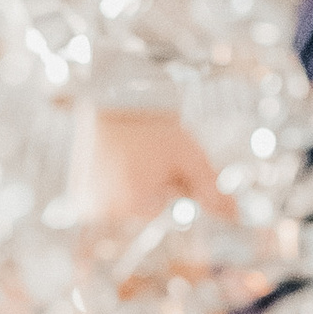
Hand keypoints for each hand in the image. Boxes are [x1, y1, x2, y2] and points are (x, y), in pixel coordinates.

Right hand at [72, 107, 225, 261]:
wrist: (114, 97)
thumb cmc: (155, 127)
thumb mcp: (190, 157)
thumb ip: (212, 191)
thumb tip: (235, 216)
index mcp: (133, 204)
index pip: (163, 207)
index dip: (167, 181)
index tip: (156, 156)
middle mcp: (105, 210)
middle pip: (140, 208)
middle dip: (147, 185)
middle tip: (143, 153)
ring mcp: (87, 203)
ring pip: (122, 204)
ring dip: (128, 184)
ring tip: (127, 155)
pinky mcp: (77, 194)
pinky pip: (101, 200)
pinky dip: (108, 185)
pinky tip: (111, 161)